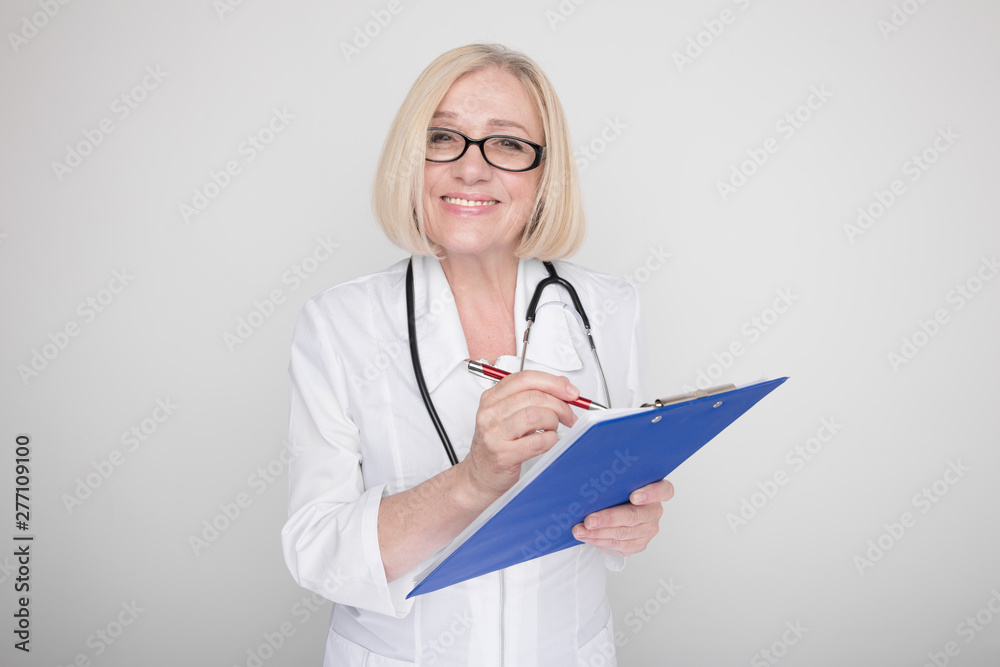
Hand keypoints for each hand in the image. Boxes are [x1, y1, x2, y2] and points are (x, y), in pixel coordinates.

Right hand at [461, 370, 579, 503]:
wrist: (479, 477)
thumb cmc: (496, 446)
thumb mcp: (509, 416)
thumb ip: (533, 398)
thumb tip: (562, 385)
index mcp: (491, 398)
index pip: (525, 378)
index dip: (553, 382)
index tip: (570, 391)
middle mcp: (490, 413)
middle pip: (534, 396)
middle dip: (560, 405)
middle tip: (569, 416)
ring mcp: (494, 433)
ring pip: (536, 415)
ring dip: (554, 422)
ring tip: (553, 429)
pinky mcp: (503, 454)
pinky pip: (538, 441)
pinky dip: (551, 440)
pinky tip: (548, 442)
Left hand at [572, 479, 674, 556]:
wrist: (617, 513)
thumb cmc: (617, 492)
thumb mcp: (618, 482)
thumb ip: (614, 479)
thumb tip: (589, 474)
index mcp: (656, 491)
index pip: (664, 490)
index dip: (651, 493)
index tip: (633, 496)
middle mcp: (654, 511)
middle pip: (635, 516)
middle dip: (609, 519)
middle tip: (589, 520)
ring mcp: (648, 530)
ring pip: (623, 533)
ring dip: (598, 532)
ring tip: (580, 530)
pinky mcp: (638, 544)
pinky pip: (618, 544)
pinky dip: (598, 540)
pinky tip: (586, 536)